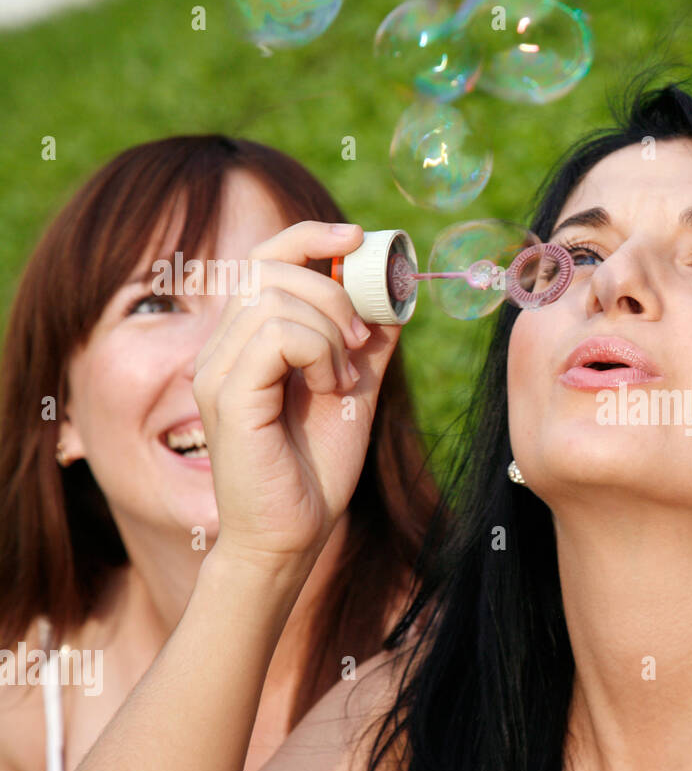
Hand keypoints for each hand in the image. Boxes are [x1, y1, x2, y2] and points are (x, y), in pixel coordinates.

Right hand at [193, 221, 400, 571]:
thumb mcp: (354, 392)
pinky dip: (318, 353)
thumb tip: (396, 297)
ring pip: (277, 301)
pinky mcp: (227, 397)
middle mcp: (222, 348)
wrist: (293, 535)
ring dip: (331, 331)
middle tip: (362, 341)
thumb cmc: (316, 469)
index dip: (310, 235)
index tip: (357, 237)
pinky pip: (276, 337)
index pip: (266, 258)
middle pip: (273, 269)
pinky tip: (329, 388)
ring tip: (343, 378)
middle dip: (335, 291)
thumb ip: (368, 345)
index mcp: (247, 340)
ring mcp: (217, 370)